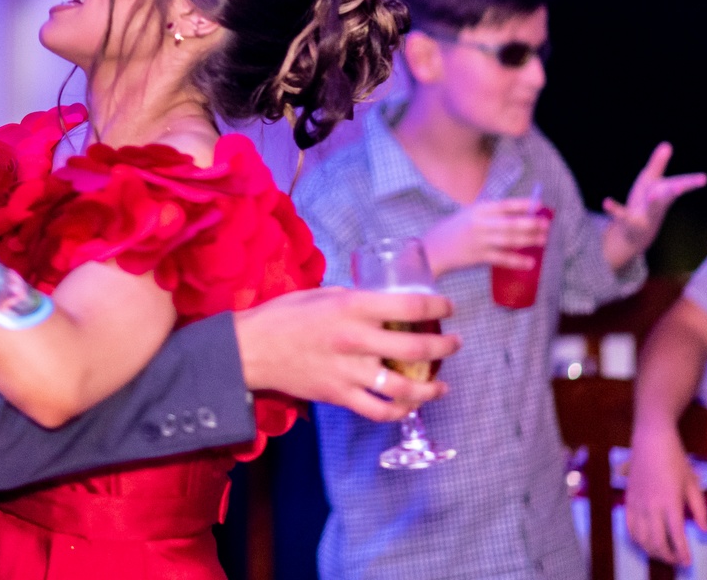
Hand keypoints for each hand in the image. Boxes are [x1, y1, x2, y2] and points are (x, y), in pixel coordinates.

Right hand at [233, 287, 458, 421]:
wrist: (251, 349)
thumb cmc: (284, 315)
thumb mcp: (321, 293)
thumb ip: (354, 299)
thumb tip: (381, 303)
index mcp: (352, 306)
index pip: (410, 306)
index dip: (437, 307)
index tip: (448, 307)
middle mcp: (356, 339)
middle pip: (417, 347)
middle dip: (445, 346)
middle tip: (454, 343)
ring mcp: (349, 371)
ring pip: (404, 388)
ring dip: (430, 388)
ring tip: (441, 384)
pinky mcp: (339, 396)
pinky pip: (378, 412)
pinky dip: (399, 412)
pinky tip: (409, 406)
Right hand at [421, 199, 547, 277]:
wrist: (431, 250)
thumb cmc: (450, 231)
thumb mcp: (467, 215)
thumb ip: (488, 214)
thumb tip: (516, 216)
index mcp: (477, 210)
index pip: (505, 205)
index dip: (524, 205)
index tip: (540, 206)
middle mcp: (480, 223)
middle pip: (511, 223)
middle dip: (531, 224)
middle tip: (547, 225)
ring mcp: (480, 240)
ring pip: (510, 240)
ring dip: (529, 240)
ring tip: (543, 240)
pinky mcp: (478, 256)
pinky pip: (502, 258)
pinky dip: (517, 261)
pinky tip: (530, 262)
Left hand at [602, 143, 706, 266]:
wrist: (634, 236)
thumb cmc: (645, 204)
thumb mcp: (650, 181)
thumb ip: (658, 164)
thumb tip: (667, 144)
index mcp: (664, 193)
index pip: (679, 185)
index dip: (691, 182)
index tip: (704, 178)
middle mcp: (658, 206)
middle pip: (667, 198)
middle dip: (674, 191)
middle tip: (681, 186)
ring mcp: (645, 217)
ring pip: (650, 210)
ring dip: (652, 203)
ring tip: (652, 196)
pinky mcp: (628, 224)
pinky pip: (621, 216)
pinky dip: (614, 210)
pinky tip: (606, 202)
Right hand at [625, 425, 706, 566]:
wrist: (651, 440)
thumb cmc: (676, 459)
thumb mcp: (693, 484)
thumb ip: (700, 509)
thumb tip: (706, 530)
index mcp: (670, 502)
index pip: (675, 536)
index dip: (681, 553)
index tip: (688, 562)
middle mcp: (651, 505)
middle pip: (656, 541)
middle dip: (667, 556)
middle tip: (677, 561)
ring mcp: (637, 502)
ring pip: (640, 536)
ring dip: (651, 550)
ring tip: (663, 554)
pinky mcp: (628, 497)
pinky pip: (629, 524)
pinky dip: (636, 538)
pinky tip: (644, 542)